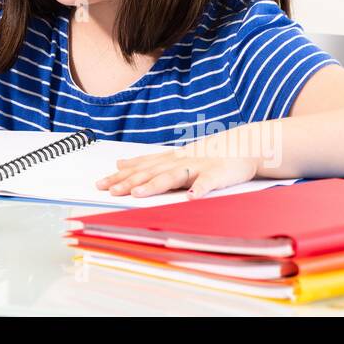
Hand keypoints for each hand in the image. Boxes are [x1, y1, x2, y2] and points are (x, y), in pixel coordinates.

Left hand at [95, 137, 261, 198]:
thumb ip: (149, 162)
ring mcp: (198, 167)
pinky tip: (191, 198)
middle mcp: (180, 162)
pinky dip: (200, 190)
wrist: (243, 145)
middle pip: (151, 172)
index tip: (100, 184)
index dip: (120, 176)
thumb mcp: (175, 157)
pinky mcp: (218, 174)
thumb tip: (120, 163)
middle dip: (130, 182)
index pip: (141, 168)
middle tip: (110, 191)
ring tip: (138, 193)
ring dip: (155, 184)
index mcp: (169, 160)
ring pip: (174, 176)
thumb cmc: (208, 155)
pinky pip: (208, 183)